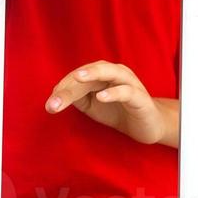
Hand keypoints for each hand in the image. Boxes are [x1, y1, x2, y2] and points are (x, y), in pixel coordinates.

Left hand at [46, 60, 167, 145]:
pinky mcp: (140, 97)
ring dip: (93, 73)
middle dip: (70, 86)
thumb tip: (58, 95)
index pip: (77, 78)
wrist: (147, 125)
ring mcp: (128, 83)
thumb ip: (76, 97)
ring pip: (110, 72)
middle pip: (88, 74)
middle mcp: (114, 73)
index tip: (50, 103)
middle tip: (54, 100)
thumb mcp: (91, 105)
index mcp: (100, 74)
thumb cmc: (117, 111)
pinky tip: (101, 97)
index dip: (62, 89)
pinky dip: (113, 92)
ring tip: (78, 77)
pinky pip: (126, 91)